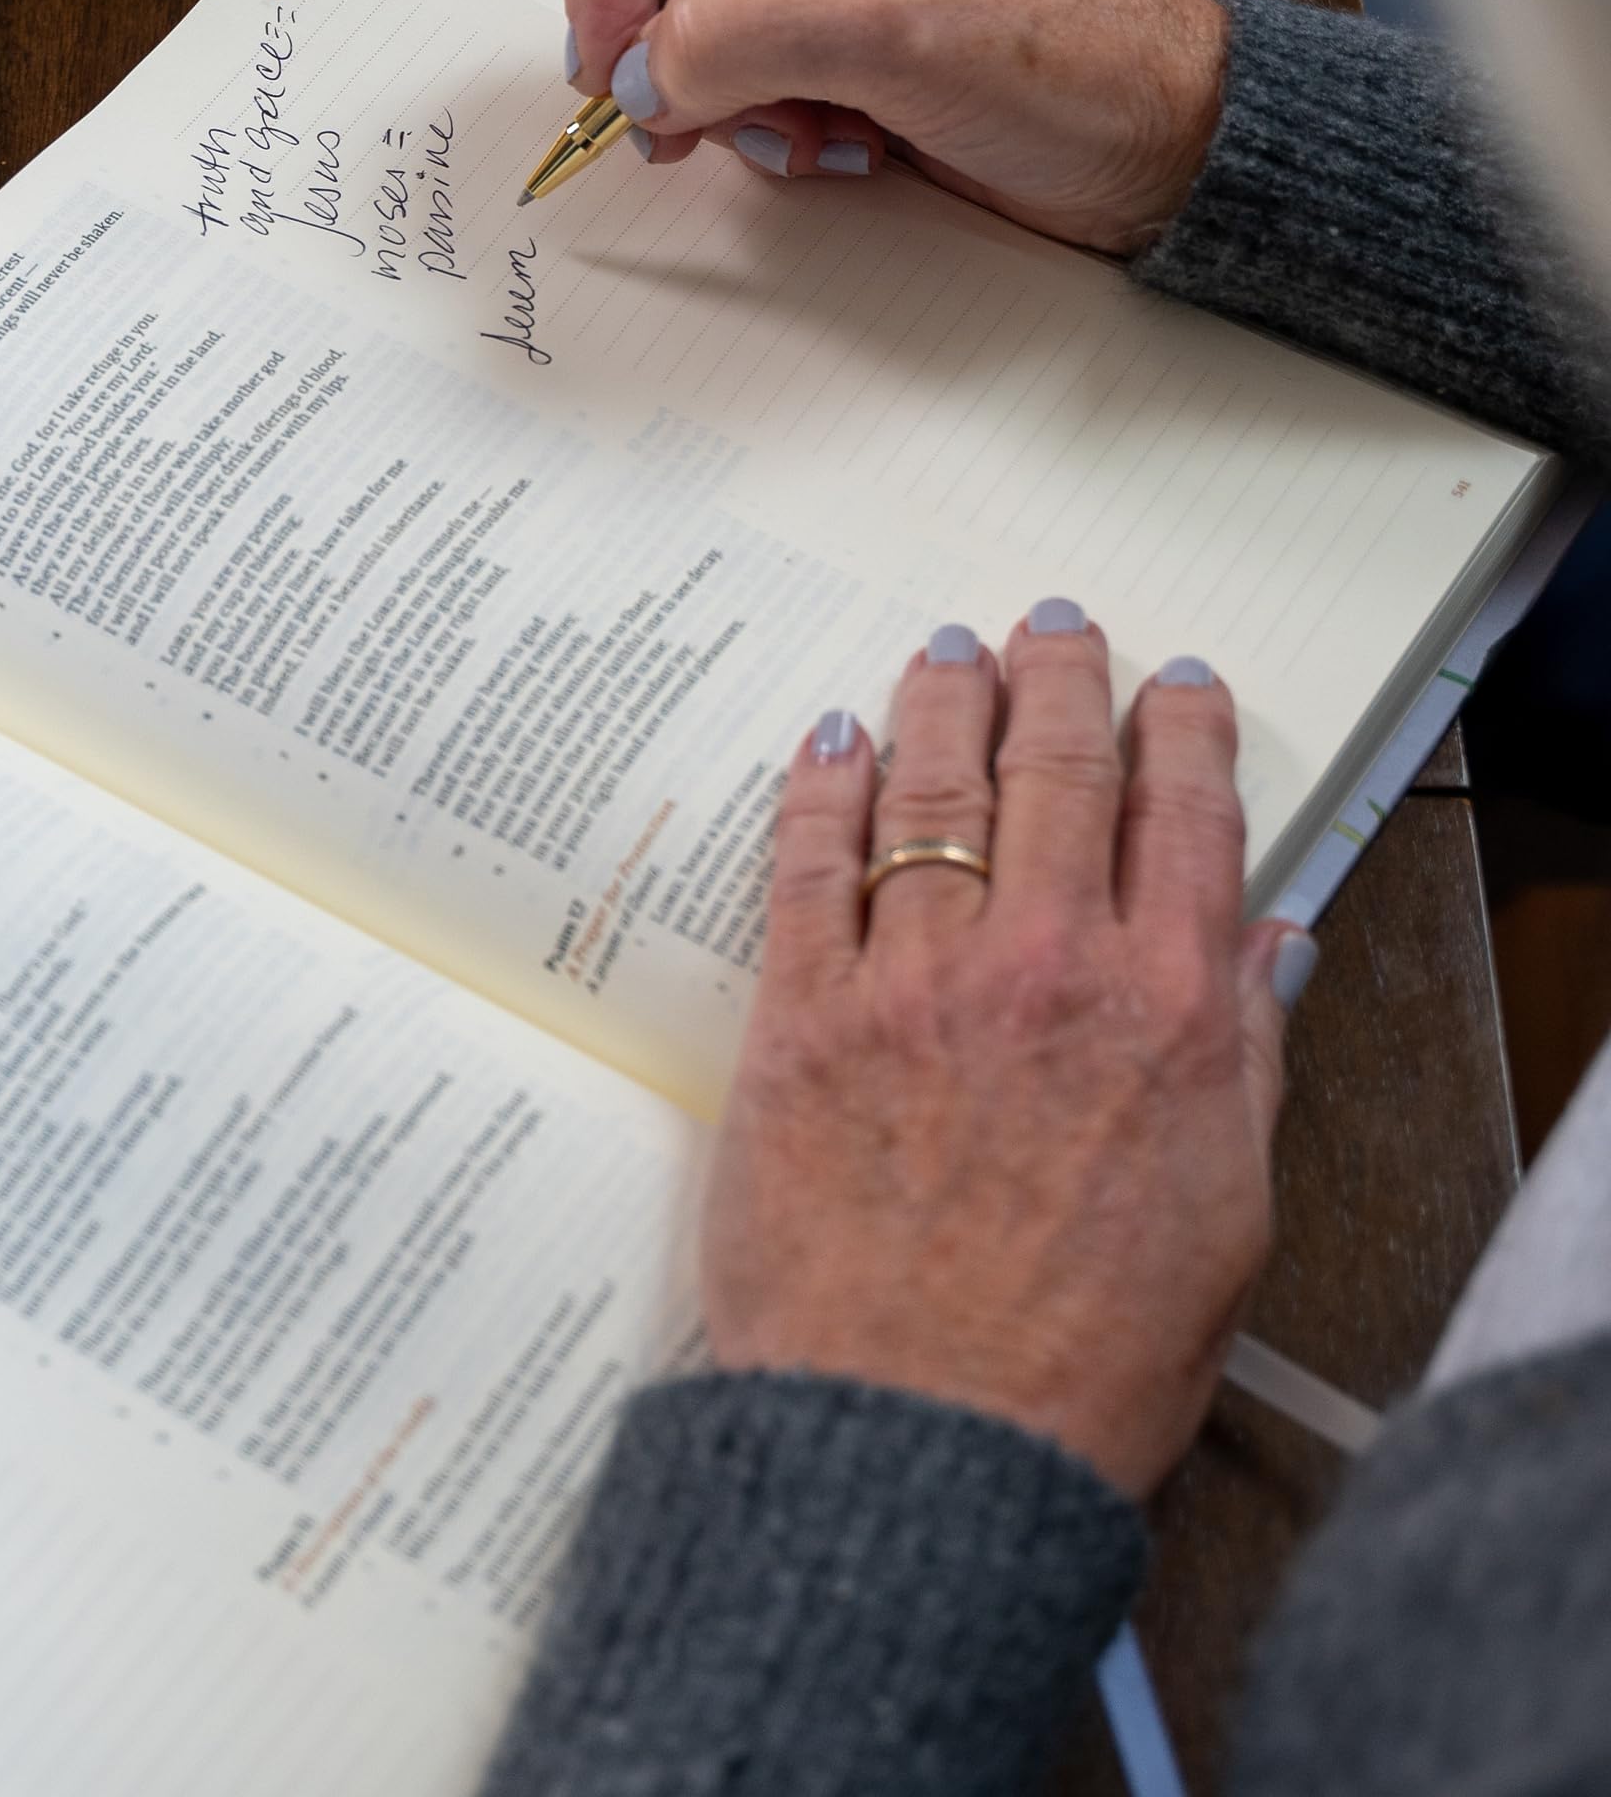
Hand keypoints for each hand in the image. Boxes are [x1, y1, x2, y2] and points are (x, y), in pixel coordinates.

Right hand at [566, 0, 1225, 253]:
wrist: (1160, 146)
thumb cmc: (1073, 55)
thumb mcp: (892, 32)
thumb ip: (740, 36)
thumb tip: (638, 72)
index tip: (614, 57)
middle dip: (664, 41)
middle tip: (679, 122)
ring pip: (693, 21)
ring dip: (723, 99)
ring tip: (797, 136)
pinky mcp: (842, 41)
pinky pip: (746, 78)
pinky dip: (766, 126)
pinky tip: (834, 147)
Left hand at [704, 609, 1315, 1497]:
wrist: (921, 1440)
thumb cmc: (1076, 1357)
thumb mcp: (1224, 1213)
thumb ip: (1244, 1054)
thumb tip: (1268, 943)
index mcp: (1164, 1014)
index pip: (1185, 817)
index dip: (1182, 731)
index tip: (1175, 688)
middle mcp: (1043, 969)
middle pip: (1056, 771)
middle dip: (1060, 678)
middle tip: (1052, 629)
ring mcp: (913, 984)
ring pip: (930, 790)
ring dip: (941, 701)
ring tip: (946, 651)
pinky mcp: (801, 1020)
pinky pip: (808, 866)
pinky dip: (823, 789)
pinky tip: (832, 743)